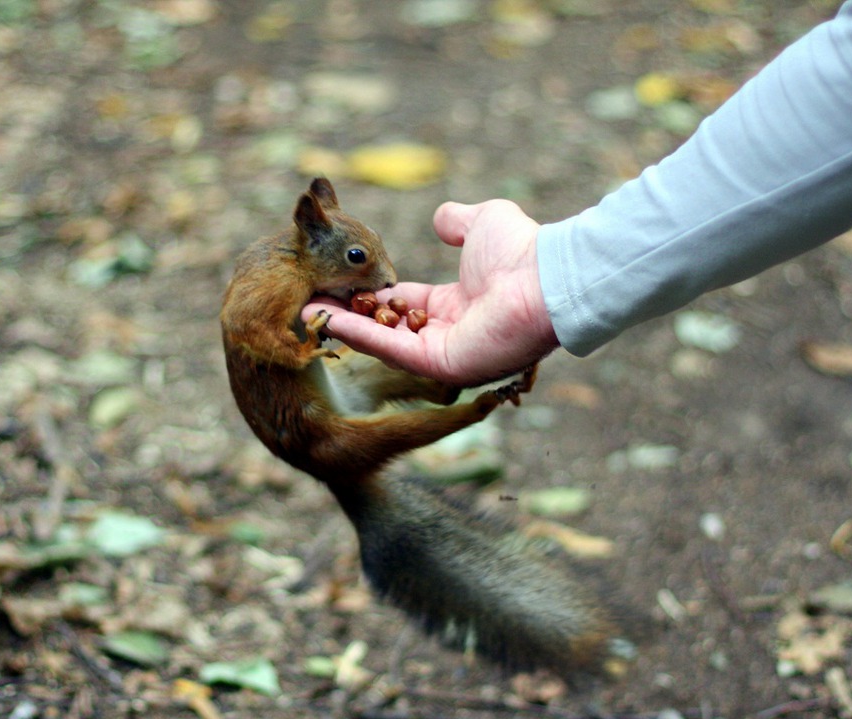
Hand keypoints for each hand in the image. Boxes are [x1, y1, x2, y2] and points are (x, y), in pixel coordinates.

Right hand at [301, 199, 558, 385]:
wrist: (545, 278)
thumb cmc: (521, 251)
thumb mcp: (483, 222)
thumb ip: (457, 221)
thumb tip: (440, 220)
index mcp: (456, 305)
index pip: (403, 303)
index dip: (370, 294)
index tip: (337, 283)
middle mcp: (447, 333)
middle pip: (387, 326)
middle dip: (347, 315)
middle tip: (309, 303)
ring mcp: (443, 352)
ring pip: (383, 342)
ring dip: (344, 328)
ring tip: (306, 312)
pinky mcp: (440, 365)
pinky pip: (392, 350)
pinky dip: (359, 336)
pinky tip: (327, 320)